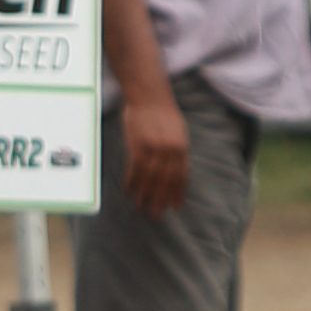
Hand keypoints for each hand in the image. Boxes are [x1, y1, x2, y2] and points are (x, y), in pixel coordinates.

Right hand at [124, 82, 191, 215]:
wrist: (149, 96)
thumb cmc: (163, 113)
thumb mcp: (178, 132)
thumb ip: (178, 152)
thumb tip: (177, 172)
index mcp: (182, 147)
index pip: (181, 177)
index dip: (177, 193)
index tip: (175, 207)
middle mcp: (170, 150)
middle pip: (165, 181)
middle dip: (161, 199)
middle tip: (156, 215)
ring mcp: (153, 148)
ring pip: (149, 178)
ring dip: (144, 195)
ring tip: (140, 207)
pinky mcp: (137, 145)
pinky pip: (134, 169)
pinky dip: (131, 181)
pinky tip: (129, 191)